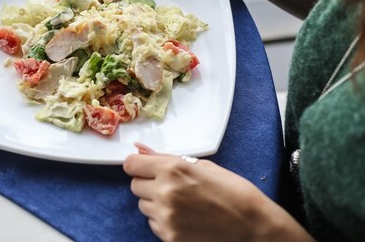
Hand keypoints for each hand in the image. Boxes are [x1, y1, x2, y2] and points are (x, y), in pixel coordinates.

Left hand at [124, 145, 314, 241]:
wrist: (253, 226)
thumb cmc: (233, 191)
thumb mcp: (202, 166)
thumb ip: (167, 159)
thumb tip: (141, 150)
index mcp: (173, 169)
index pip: (131, 164)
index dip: (138, 166)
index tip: (145, 168)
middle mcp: (165, 192)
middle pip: (135, 185)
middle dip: (149, 184)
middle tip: (171, 186)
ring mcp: (166, 217)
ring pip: (143, 206)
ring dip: (155, 203)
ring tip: (182, 203)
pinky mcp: (169, 236)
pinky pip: (153, 224)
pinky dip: (163, 221)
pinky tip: (185, 218)